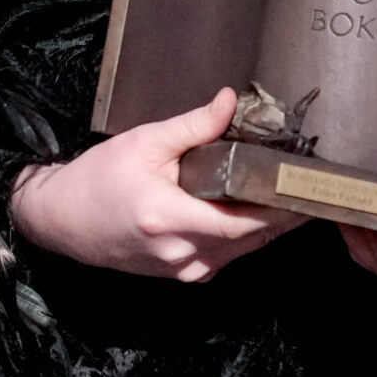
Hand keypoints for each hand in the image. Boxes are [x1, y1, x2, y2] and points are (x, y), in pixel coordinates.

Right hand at [10, 87, 304, 280]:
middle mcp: (180, 253)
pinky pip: (226, 256)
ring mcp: (182, 270)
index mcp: (168, 219)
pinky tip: (254, 210)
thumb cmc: (98, 180)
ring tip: (293, 193)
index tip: (306, 186)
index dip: (280, 208)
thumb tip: (231, 102)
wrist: (64, 220)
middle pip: (251, 238)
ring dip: (268, 225)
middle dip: (284, 212)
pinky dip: (244, 235)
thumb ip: (194, 126)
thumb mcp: (144, 142)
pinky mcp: (182, 274)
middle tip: (312, 184)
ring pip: (242, 250)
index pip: (242, 222)